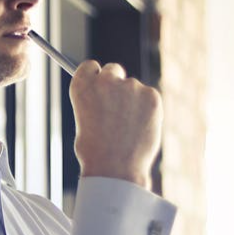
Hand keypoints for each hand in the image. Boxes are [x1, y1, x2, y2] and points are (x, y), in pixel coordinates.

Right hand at [68, 61, 161, 188]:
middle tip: (118, 105)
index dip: (95, 76)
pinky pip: (149, 97)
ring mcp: (130, 86)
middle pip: (113, 69)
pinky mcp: (151, 95)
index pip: (90, 66)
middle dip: (116, 83)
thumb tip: (108, 98)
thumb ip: (95, 102)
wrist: (115, 168)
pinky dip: (148, 110)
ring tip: (128, 129)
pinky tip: (140, 128)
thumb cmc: (96, 152)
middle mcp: (105, 80)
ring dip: (133, 101)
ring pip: (133, 87)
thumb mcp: (84, 121)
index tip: (99, 83)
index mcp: (82, 85)